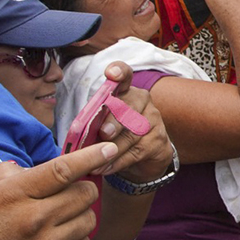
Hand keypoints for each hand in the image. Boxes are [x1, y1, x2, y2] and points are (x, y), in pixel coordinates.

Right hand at [0, 141, 122, 239]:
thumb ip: (3, 174)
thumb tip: (27, 169)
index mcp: (14, 195)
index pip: (63, 170)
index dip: (91, 156)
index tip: (109, 148)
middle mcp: (34, 219)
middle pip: (84, 194)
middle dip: (81, 188)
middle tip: (68, 193)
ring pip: (88, 220)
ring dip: (80, 215)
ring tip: (60, 218)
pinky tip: (59, 239)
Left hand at [95, 62, 173, 183]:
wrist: (146, 155)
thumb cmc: (118, 134)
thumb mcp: (104, 123)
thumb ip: (95, 121)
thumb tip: (80, 132)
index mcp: (126, 91)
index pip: (125, 75)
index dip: (119, 72)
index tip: (111, 73)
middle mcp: (143, 101)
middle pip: (128, 107)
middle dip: (114, 121)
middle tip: (104, 133)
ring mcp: (154, 120)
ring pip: (131, 134)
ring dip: (110, 149)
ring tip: (93, 161)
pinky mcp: (159, 141)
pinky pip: (136, 152)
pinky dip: (117, 162)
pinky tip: (104, 168)